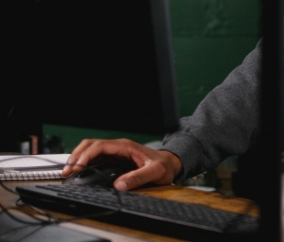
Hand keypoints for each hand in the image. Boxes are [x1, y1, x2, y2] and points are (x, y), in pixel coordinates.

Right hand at [63, 138, 182, 190]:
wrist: (170, 164)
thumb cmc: (164, 165)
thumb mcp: (154, 171)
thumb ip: (138, 177)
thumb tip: (119, 185)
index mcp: (125, 146)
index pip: (100, 146)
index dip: (86, 155)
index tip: (77, 166)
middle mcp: (118, 148)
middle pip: (90, 145)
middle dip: (76, 156)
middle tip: (66, 171)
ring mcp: (115, 153)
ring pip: (90, 150)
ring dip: (77, 159)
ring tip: (68, 172)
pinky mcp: (114, 160)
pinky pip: (95, 158)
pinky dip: (84, 163)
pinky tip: (78, 172)